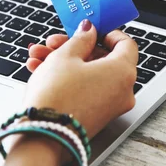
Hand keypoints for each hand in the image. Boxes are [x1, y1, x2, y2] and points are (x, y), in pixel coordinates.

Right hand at [23, 20, 138, 135]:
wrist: (43, 137)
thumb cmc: (56, 96)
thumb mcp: (65, 57)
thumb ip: (80, 39)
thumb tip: (89, 31)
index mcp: (123, 71)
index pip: (126, 44)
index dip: (106, 33)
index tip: (90, 29)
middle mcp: (123, 90)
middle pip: (104, 59)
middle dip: (75, 47)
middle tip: (54, 43)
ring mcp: (111, 106)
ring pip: (90, 75)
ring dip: (65, 63)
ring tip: (38, 57)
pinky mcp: (96, 117)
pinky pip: (86, 90)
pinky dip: (68, 80)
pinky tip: (41, 72)